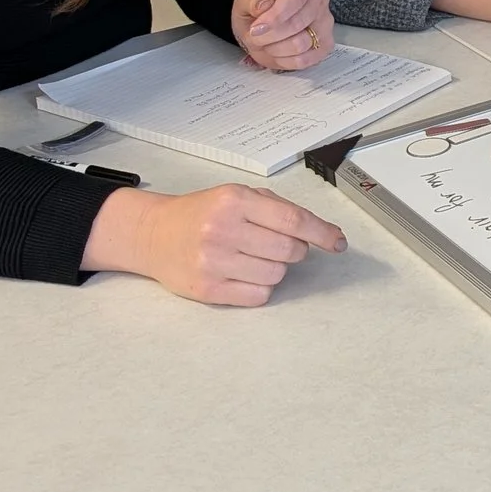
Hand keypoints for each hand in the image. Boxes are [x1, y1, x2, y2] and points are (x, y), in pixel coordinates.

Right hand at [83, 184, 346, 306]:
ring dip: (274, 268)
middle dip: (293, 249)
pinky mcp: (207, 290)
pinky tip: (242, 273)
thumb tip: (325, 234)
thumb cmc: (203, 213)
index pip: (293, 221)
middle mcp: (222, 230)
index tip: (338, 243)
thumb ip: (279, 209)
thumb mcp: (238, 196)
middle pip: (289, 250)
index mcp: (234, 200)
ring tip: (251, 257)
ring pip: (276, 275)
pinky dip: (260, 286)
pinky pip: (258, 295)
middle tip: (273, 243)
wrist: (153, 234)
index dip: (322, 233)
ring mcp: (213, 262)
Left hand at [232, 0, 333, 70]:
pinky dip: (286, 61)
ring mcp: (325, 23)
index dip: (275, 16)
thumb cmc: (258, 11)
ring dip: (276, 49)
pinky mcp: (325, 45)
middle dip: (270, 35)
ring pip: (302, 43)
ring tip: (266, 44)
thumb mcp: (245, 0)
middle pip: (297, 23)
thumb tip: (263, 7)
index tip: (256, 28)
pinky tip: (277, 54)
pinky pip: (307, 59)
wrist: (265, 28)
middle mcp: (319, 0)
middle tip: (255, 37)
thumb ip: (251, 1)